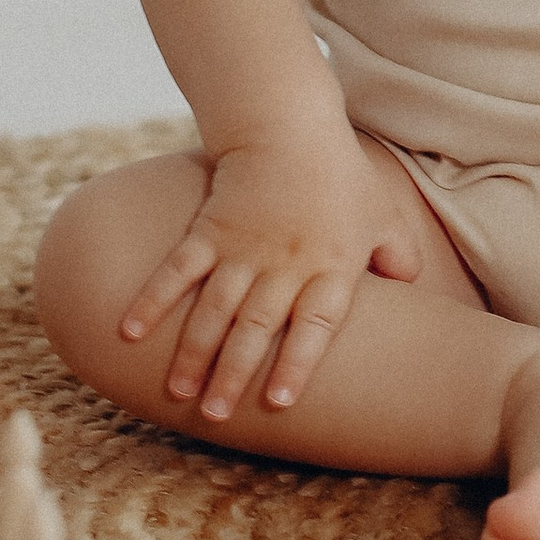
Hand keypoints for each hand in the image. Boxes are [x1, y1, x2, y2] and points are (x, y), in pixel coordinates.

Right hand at [117, 132, 419, 420]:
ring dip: (194, 353)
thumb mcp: (382, 214)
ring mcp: (243, 249)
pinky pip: (176, 271)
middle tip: (215, 416)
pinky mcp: (208, 230)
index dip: (297, 364)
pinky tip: (129, 333)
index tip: (279, 402)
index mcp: (330, 267)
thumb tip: (410, 288)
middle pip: (257, 329)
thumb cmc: (341, 174)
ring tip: (178, 393)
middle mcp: (285, 264)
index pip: (315, 326)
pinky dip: (152, 301)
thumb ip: (399, 256)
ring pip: (214, 310)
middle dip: (234, 375)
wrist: (289, 124)